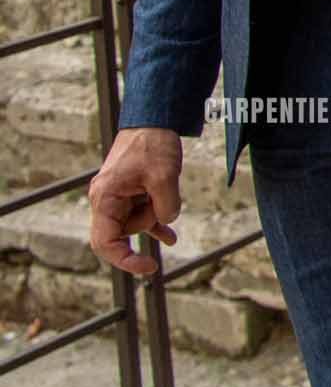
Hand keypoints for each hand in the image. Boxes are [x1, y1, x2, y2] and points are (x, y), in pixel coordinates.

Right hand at [86, 127, 183, 276]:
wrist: (154, 119)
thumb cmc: (153, 144)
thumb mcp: (165, 176)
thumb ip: (166, 206)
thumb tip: (166, 222)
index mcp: (105, 198)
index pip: (105, 243)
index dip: (125, 260)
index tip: (149, 267)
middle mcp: (106, 200)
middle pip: (125, 231)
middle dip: (149, 224)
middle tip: (164, 206)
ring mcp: (118, 196)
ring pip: (138, 221)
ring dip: (157, 214)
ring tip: (167, 189)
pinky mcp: (132, 192)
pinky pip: (142, 215)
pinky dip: (156, 223)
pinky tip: (170, 238)